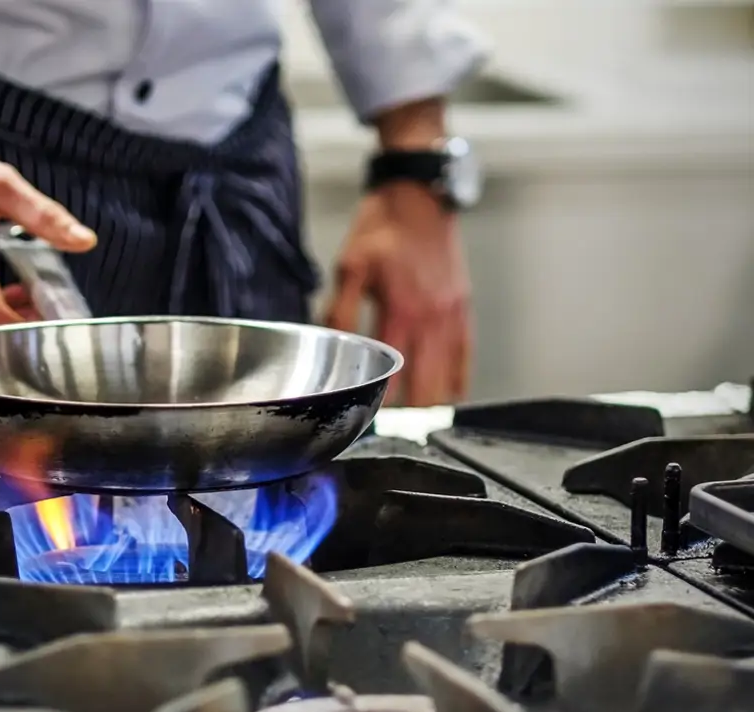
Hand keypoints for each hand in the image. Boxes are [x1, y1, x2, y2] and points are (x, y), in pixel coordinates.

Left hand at [322, 184, 471, 405]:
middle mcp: (432, 318)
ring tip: (415, 424)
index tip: (370, 421)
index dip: (382, 402)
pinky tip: (445, 396)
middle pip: (426, 386)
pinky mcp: (463, 308)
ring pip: (449, 376)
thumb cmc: (383, 227)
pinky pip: (465, 356)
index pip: (393, 373)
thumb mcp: (350, 265)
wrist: (420, 197)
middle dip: (410, 414)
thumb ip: (339, 309)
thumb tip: (328, 343)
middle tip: (392, 432)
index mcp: (402, 309)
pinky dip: (455, 380)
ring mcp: (452, 315)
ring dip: (433, 402)